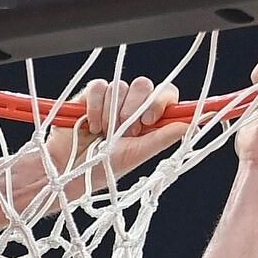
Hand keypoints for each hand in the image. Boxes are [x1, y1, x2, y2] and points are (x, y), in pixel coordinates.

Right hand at [45, 79, 187, 184]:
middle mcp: (130, 108)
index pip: (165, 94)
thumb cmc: (100, 170)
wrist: (67, 172)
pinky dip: (95, 106)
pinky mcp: (89, 97)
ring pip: (120, 87)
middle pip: (143, 85)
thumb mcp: (136, 156)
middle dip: (133, 109)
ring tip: (102, 134)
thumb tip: (190, 124)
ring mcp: (109, 101)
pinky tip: (90, 125)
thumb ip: (162, 138)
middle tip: (123, 131)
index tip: (151, 118)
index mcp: (147, 121)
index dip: (161, 100)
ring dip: (111, 114)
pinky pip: (99, 87)